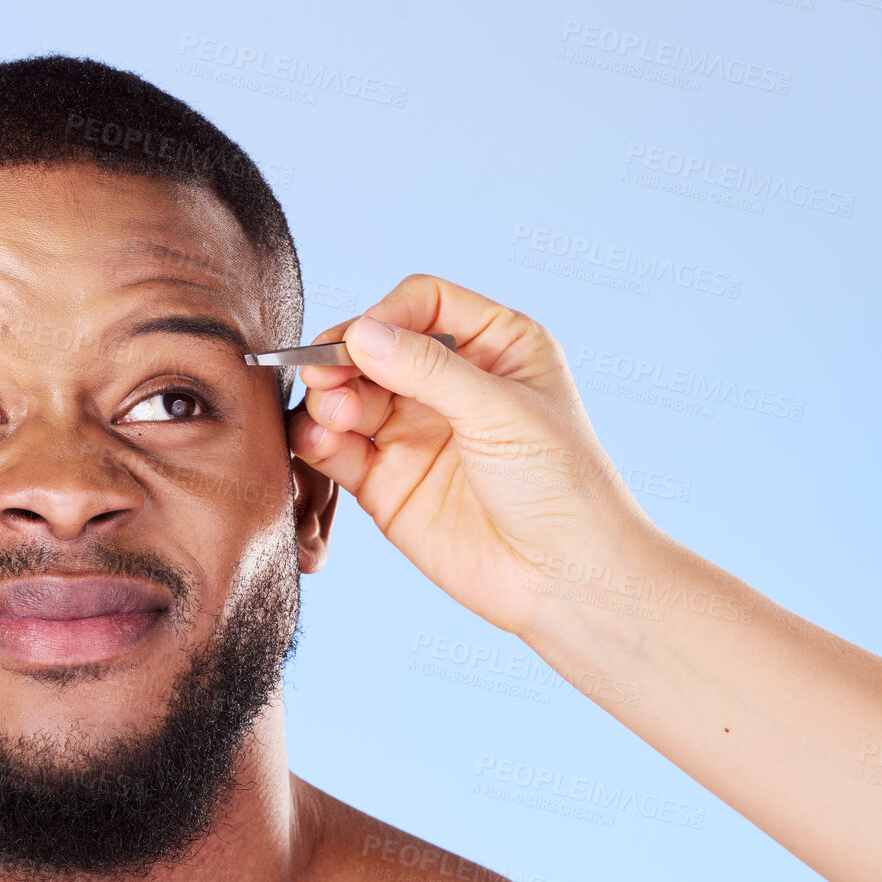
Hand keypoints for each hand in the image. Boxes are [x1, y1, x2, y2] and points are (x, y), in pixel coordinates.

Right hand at [287, 273, 650, 636]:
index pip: (423, 304)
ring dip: (329, 400)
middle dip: (344, 358)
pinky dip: (318, 441)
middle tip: (322, 376)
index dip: (386, 315)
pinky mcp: (385, 482)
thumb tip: (360, 333)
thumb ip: (427, 369)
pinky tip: (319, 441)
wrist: (563, 577)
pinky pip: (337, 449)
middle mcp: (449, 385)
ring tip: (332, 416)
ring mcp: (414, 433)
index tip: (359, 340)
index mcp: (495, 347)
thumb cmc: (562, 485)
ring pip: (349, 396)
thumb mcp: (500, 410)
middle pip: (375, 348)